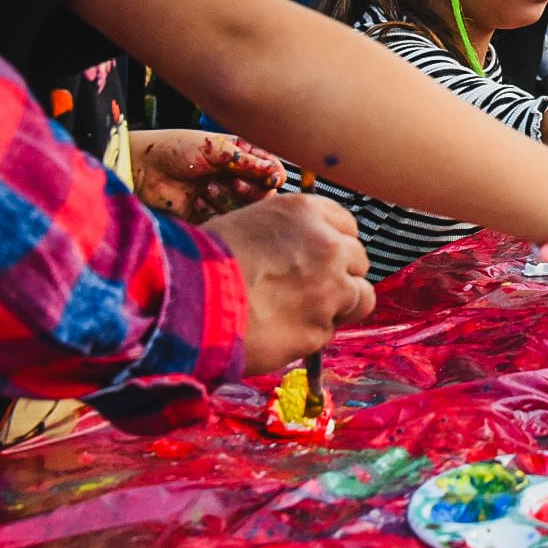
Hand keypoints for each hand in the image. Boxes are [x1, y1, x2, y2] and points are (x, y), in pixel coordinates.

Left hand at [131, 129, 286, 221]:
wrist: (142, 168)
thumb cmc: (175, 148)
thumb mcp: (214, 149)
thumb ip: (245, 160)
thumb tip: (275, 171)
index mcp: (238, 155)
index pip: (269, 168)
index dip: (273, 175)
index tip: (272, 179)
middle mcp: (233, 175)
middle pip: (262, 192)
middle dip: (251, 190)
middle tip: (234, 184)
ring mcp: (221, 194)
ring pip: (244, 208)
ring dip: (227, 199)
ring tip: (205, 188)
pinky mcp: (207, 213)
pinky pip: (225, 220)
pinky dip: (214, 211)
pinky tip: (197, 200)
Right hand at [204, 194, 374, 376]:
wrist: (188, 303)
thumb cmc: (202, 261)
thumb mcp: (248, 224)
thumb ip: (286, 235)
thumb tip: (296, 251)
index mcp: (307, 212)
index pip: (346, 225)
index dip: (333, 244)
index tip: (319, 258)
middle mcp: (328, 246)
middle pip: (359, 260)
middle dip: (341, 275)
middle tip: (311, 289)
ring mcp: (331, 290)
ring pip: (360, 298)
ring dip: (340, 306)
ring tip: (304, 313)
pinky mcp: (320, 330)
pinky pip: (329, 332)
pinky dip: (313, 335)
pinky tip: (282, 333)